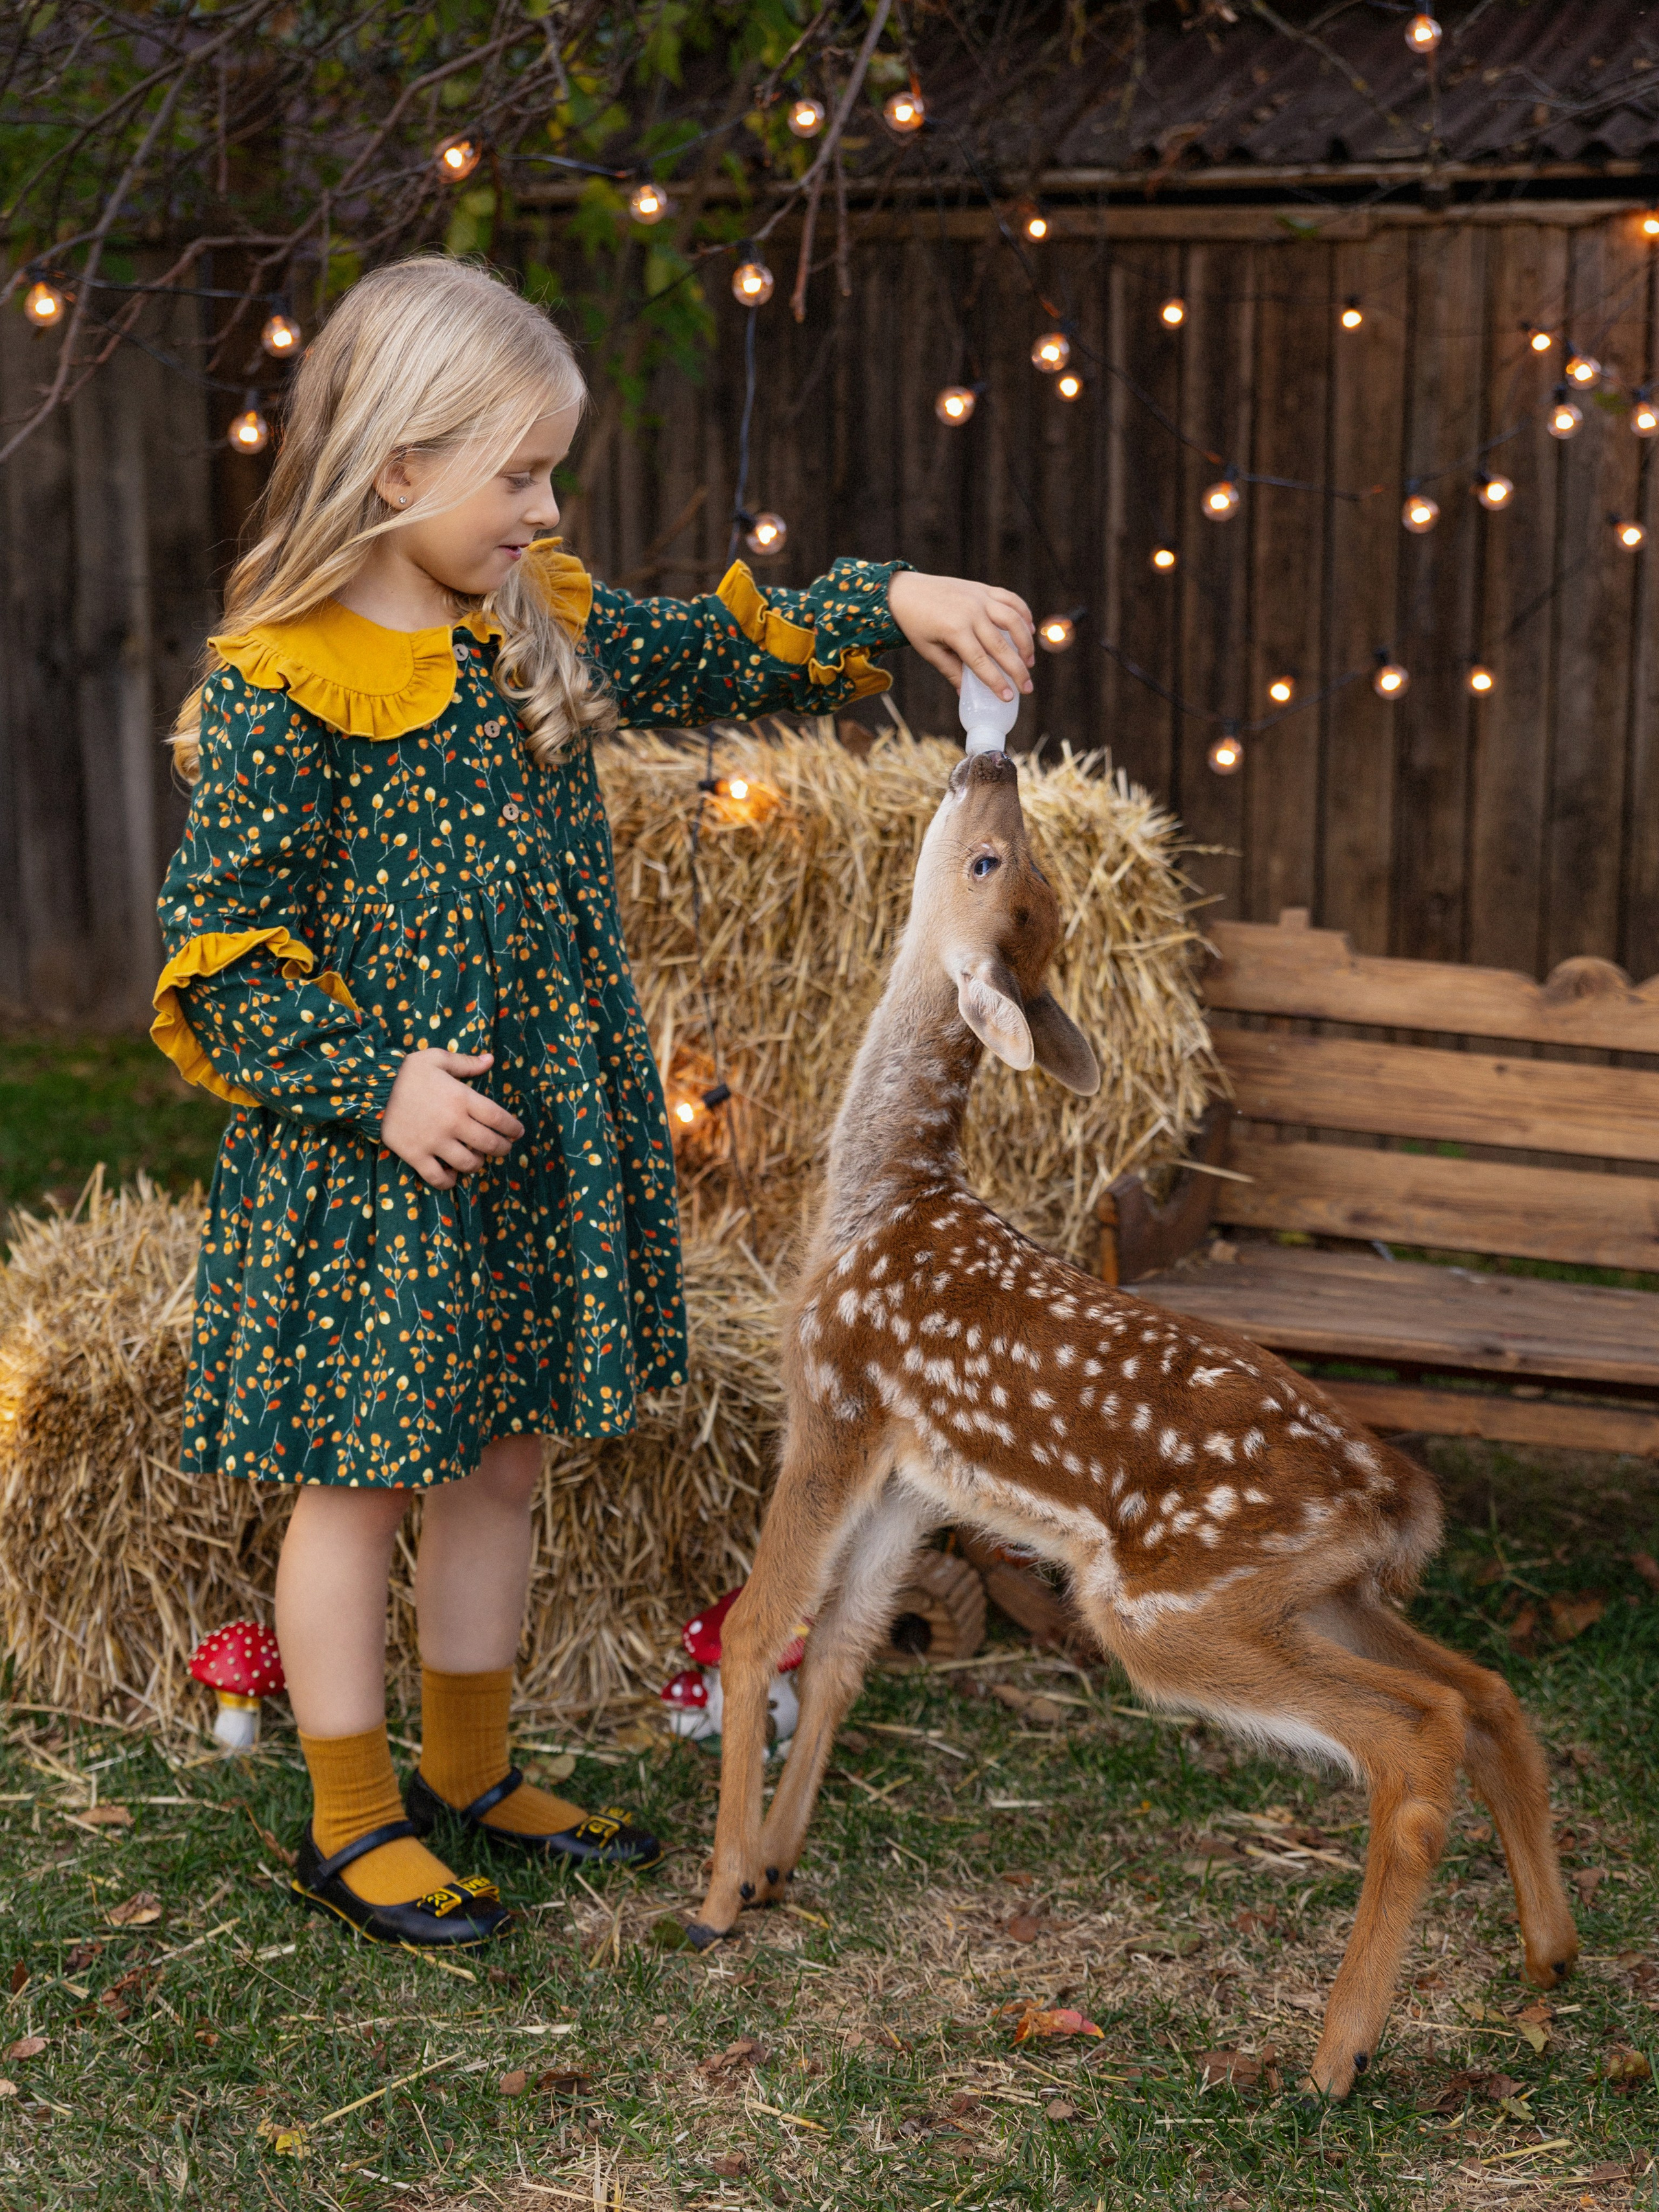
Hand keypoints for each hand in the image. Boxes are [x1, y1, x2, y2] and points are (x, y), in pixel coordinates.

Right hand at [381, 1049, 523, 1190]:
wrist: (370, 1089)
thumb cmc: (406, 1072)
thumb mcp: (436, 1059)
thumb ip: (465, 1063)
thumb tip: (490, 1060)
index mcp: (461, 1098)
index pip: (499, 1118)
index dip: (513, 1128)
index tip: (517, 1132)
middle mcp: (452, 1123)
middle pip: (489, 1144)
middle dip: (502, 1149)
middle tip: (503, 1148)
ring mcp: (434, 1142)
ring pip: (468, 1163)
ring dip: (478, 1163)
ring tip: (477, 1158)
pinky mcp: (416, 1156)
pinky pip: (439, 1178)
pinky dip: (450, 1180)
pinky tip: (452, 1174)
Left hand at [887, 571, 1034, 702]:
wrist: (907, 590)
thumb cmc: (916, 624)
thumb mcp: (929, 651)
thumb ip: (951, 671)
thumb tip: (966, 695)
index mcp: (955, 630)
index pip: (981, 662)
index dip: (996, 681)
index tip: (1008, 697)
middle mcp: (971, 612)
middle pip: (1001, 645)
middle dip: (1017, 670)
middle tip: (1027, 687)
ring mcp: (980, 598)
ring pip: (1013, 620)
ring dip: (1025, 642)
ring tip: (1029, 661)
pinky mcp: (983, 588)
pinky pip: (1011, 600)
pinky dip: (1024, 614)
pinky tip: (1029, 630)